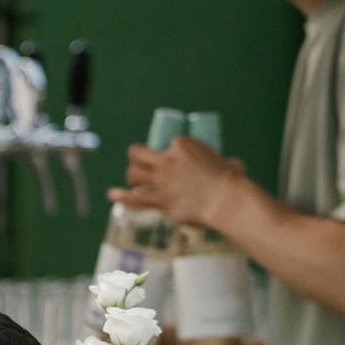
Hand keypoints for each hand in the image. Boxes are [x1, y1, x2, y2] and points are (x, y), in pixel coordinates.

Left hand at [108, 136, 248, 231]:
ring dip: (131, 176)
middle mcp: (167, 160)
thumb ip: (220, 161)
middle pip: (138, 154)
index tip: (171, 158)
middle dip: (135, 156)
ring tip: (133, 180)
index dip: (167, 151)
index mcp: (183, 144)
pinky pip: (134, 199)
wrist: (227, 200)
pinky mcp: (159, 201)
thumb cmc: (232, 181)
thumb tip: (228, 164)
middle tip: (137, 162)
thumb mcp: (227, 160)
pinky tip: (112, 194)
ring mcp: (161, 181)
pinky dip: (121, 196)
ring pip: (134, 174)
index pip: (167, 143)